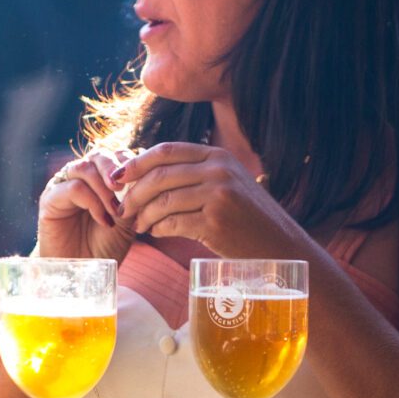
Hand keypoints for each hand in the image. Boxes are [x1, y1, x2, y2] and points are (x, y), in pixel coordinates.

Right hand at [36, 152, 134, 263]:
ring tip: (115, 210)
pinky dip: (92, 202)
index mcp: (100, 177)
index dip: (130, 164)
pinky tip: (104, 220)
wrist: (83, 272)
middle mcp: (80, 176)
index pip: (115, 155)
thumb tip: (144, 176)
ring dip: (103, 188)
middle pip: (98, 155)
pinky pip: (72, 188)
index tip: (143, 182)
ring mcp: (63, 185)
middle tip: (123, 188)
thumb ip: (133, 196)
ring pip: (84, 168)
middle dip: (114, 168)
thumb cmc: (105, 245)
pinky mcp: (50, 199)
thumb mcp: (127, 219)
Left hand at [112, 143, 307, 259]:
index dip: (137, 162)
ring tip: (137, 226)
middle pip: (160, 175)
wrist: (280, 247)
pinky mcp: (216, 222)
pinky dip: (158, 229)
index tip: (117, 178)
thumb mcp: (229, 184)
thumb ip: (197, 174)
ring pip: (163, 200)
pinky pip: (173, 223)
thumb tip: (149, 175)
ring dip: (143, 215)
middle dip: (134, 193)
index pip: (167, 150)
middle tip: (122, 208)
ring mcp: (219, 195)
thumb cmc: (249, 219)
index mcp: (219, 156)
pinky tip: (155, 233)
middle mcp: (219, 170)